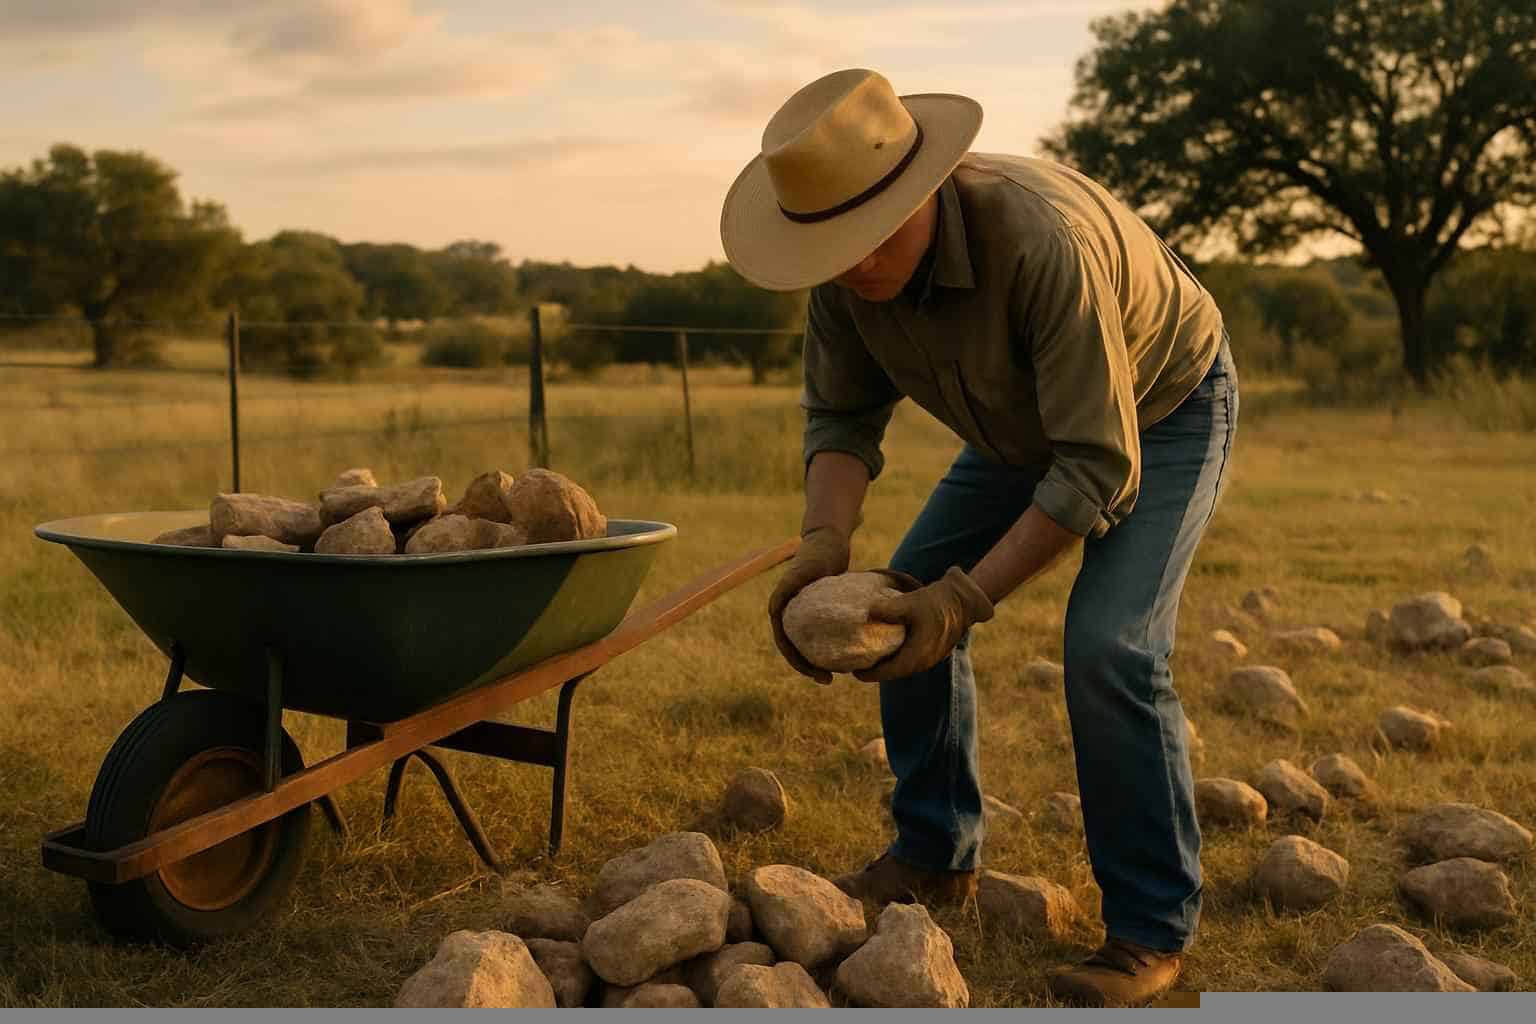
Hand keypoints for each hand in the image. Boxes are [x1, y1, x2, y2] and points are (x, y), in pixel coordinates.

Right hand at [768, 526, 850, 682]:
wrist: (828, 539)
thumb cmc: (818, 552)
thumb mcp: (806, 568)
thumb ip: (791, 584)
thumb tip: (776, 611)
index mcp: (781, 606)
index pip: (783, 641)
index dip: (796, 661)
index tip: (816, 672)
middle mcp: (788, 611)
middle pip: (792, 648)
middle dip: (806, 667)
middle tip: (827, 680)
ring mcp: (800, 613)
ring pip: (803, 644)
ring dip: (814, 662)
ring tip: (833, 676)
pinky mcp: (813, 612)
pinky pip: (816, 636)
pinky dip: (824, 648)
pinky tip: (842, 658)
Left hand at [854, 566, 994, 682]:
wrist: (964, 601)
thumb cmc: (936, 602)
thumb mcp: (910, 603)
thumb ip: (887, 609)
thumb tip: (866, 612)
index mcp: (916, 656)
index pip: (887, 673)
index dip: (868, 674)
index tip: (852, 671)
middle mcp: (922, 662)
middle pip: (892, 673)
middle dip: (874, 670)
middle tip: (854, 664)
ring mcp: (929, 658)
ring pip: (901, 667)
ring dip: (885, 664)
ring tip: (866, 657)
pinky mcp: (932, 650)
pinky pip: (909, 659)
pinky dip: (895, 657)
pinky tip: (885, 646)